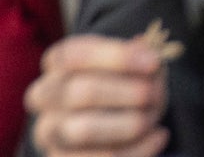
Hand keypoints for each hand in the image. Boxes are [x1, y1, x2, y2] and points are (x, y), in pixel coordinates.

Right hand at [25, 33, 168, 155]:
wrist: (115, 123)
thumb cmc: (124, 83)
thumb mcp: (134, 65)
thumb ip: (140, 57)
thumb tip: (148, 56)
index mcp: (58, 63)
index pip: (73, 55)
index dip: (116, 57)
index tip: (154, 62)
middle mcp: (45, 96)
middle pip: (81, 92)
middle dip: (128, 93)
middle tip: (154, 94)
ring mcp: (49, 132)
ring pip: (85, 130)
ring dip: (130, 124)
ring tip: (153, 117)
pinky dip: (139, 148)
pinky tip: (159, 136)